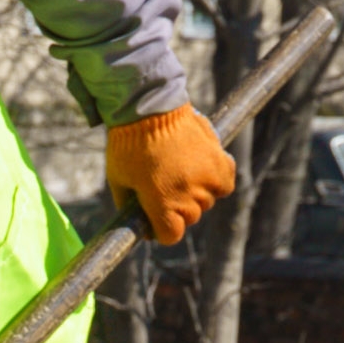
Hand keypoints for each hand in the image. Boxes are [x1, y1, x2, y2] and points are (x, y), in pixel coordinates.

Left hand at [105, 105, 237, 246]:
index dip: (160, 230)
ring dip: (196, 193)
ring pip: (207, 201)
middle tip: (164, 188)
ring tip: (180, 174)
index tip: (154, 220)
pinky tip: (203, 172)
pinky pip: (225, 183)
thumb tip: (137, 223)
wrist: (148, 107)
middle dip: (176, 209)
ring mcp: (207, 178)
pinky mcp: (220, 161)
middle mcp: (189, 195)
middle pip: (189, 217)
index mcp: (163, 203)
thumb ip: (127, 205)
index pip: (171, 235)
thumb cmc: (128, 143)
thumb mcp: (118, 179)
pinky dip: (216, 180)